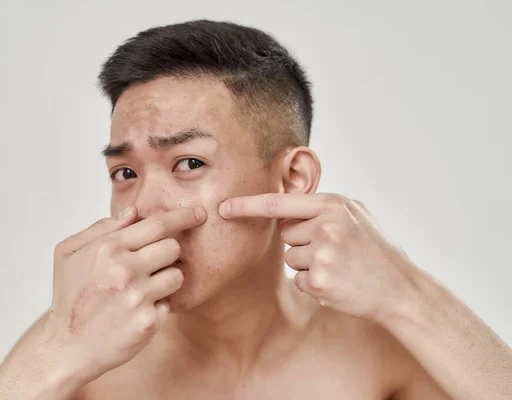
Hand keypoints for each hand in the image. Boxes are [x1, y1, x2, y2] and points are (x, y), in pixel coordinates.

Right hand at [43, 206, 206, 383]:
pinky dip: (157, 307)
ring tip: (143, 289)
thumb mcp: (68, 253)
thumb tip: (134, 212)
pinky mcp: (147, 322)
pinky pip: (169, 304)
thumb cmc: (69, 296)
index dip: (183, 216)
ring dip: (166, 280)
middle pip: (173, 248)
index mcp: (107, 248)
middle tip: (151, 265)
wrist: (65, 347)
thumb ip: (100, 228)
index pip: (157, 224)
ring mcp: (137, 297)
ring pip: (177, 276)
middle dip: (168, 253)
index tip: (199, 214)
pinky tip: (136, 312)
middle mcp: (124, 270)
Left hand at [219, 193, 418, 323]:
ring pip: (291, 258)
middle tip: (336, 252)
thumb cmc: (376, 252)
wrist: (402, 289)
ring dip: (309, 266)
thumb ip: (323, 208)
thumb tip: (286, 204)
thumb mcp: (356, 216)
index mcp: (334, 204)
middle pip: (286, 234)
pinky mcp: (320, 279)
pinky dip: (314, 285)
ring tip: (340, 268)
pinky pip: (299, 280)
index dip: (248, 205)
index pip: (280, 202)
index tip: (223, 207)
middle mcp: (327, 224)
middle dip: (304, 243)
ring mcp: (323, 252)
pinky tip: (339, 284)